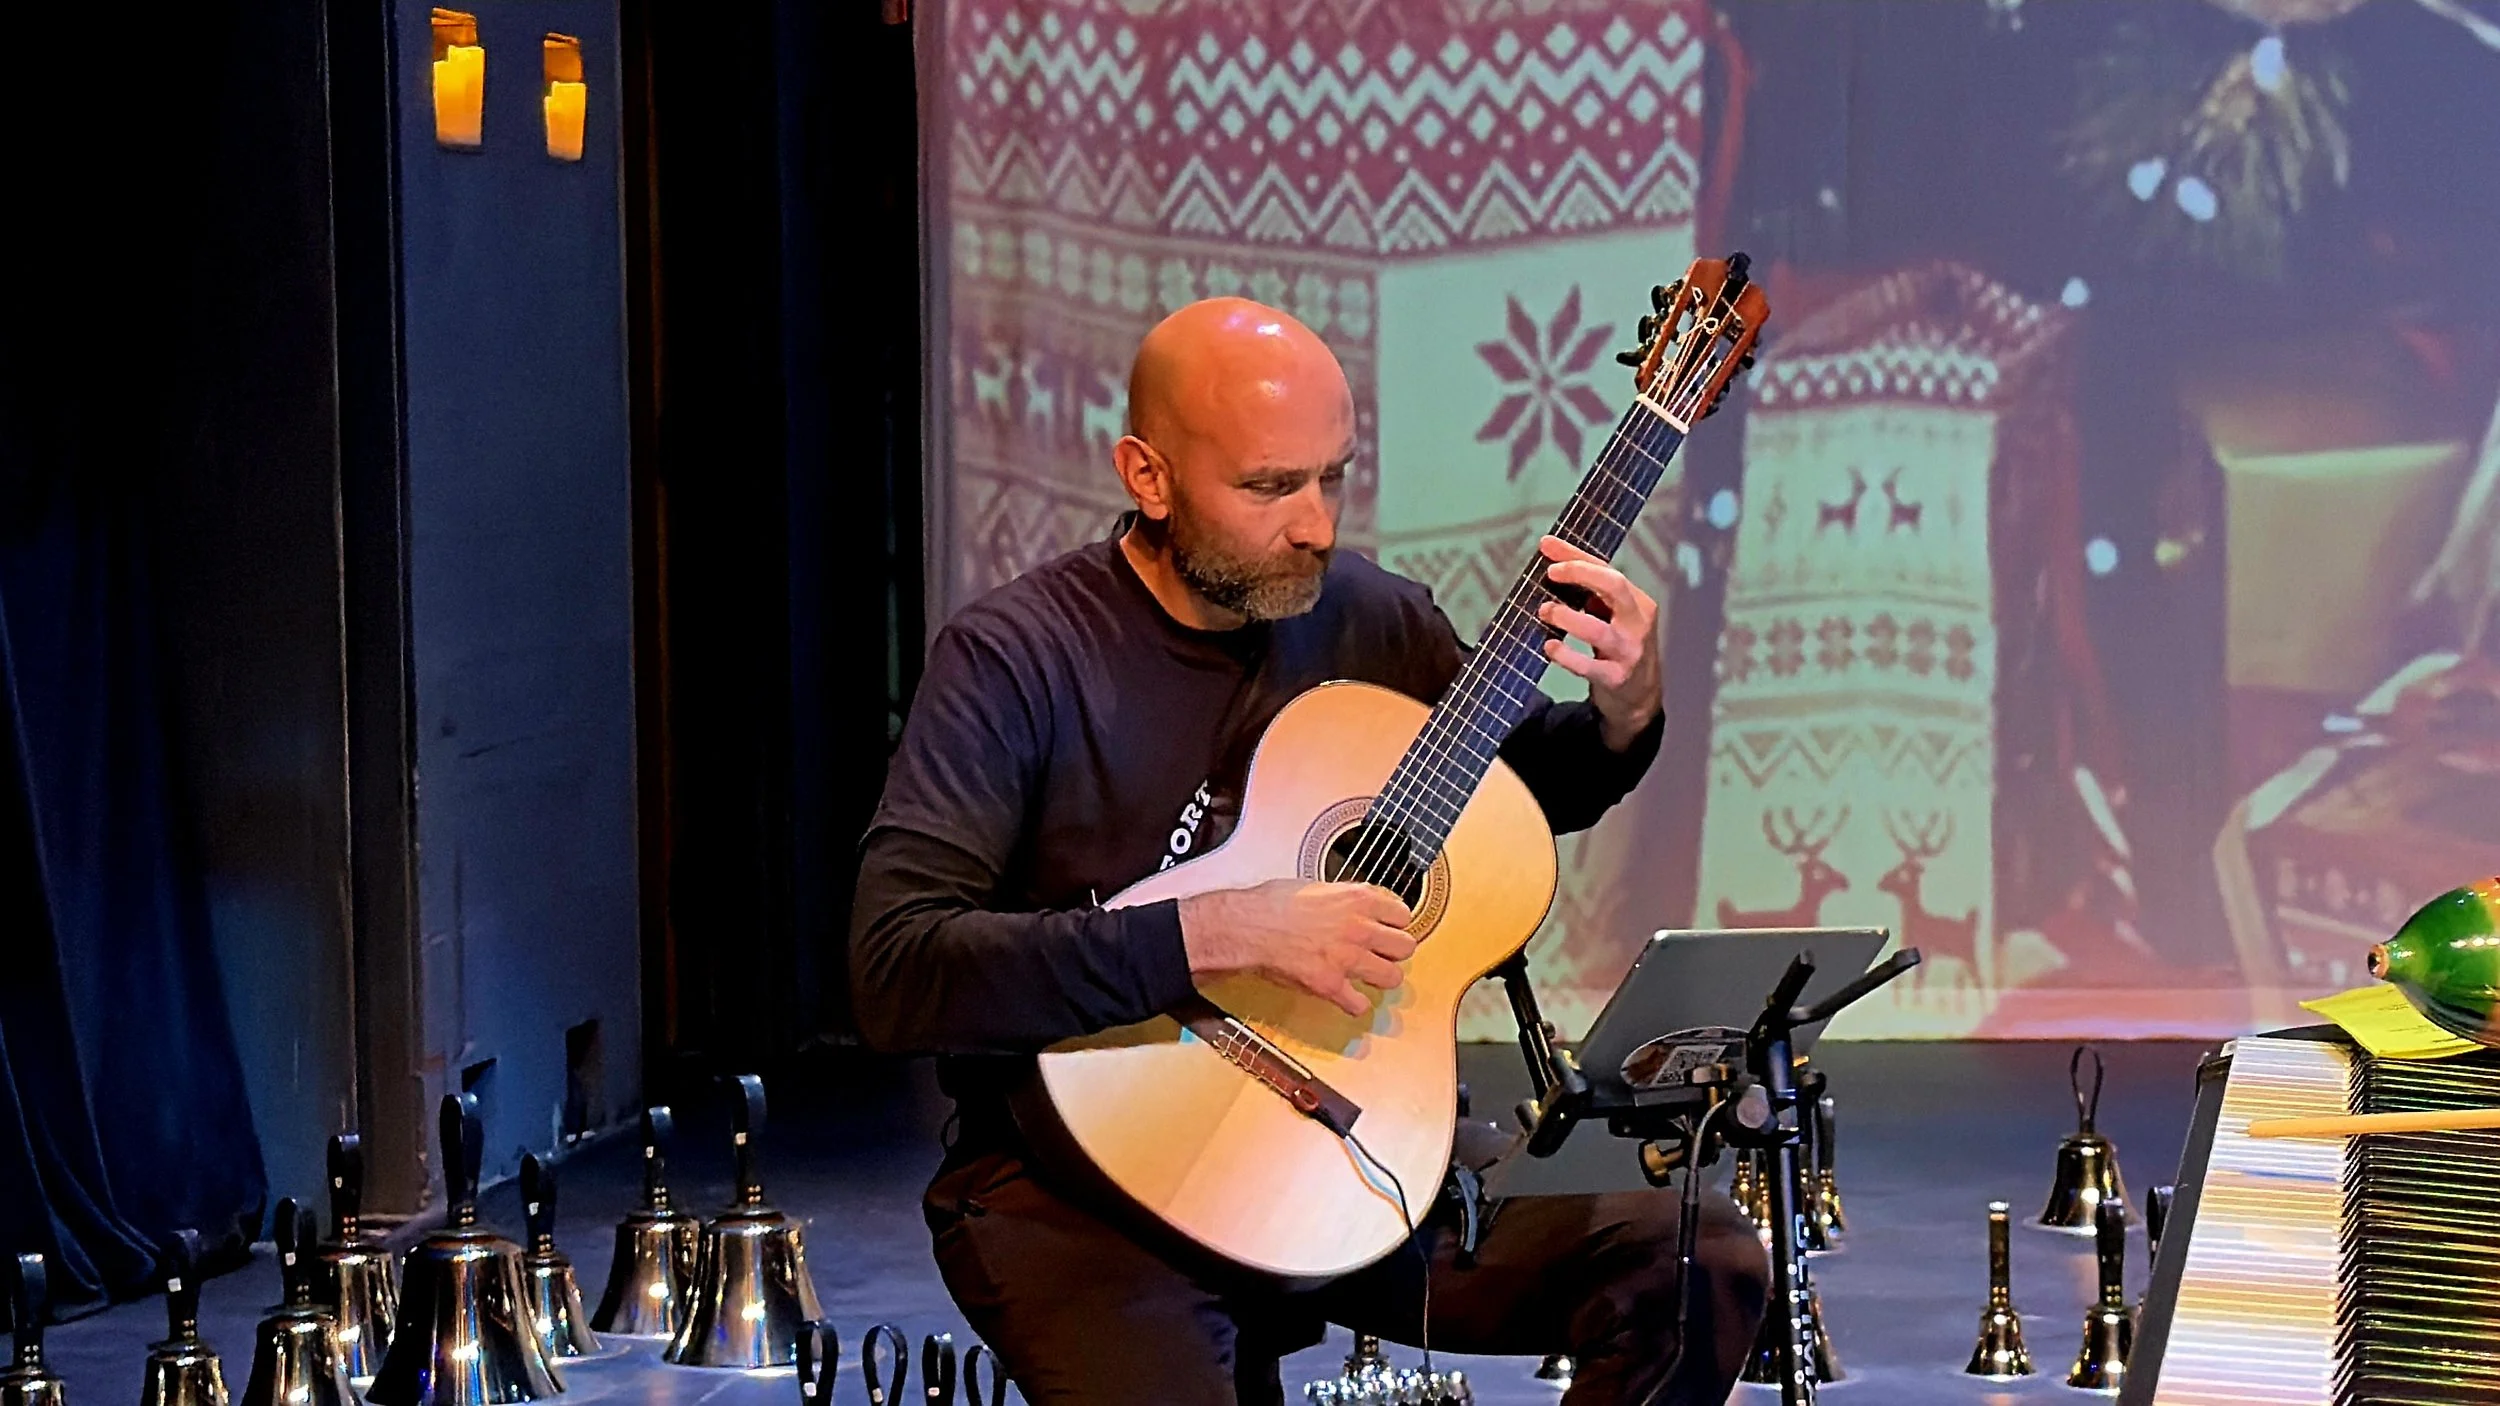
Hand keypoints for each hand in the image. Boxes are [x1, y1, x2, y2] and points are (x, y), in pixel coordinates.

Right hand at [1179, 879, 1415, 1016]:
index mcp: (1359, 899)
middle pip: (1406, 947)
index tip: (1389, 928)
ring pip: (1392, 977)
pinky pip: (1359, 1004)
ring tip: (1369, 976)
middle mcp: (1360, 929)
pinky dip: (1354, 1004)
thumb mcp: (1318, 886)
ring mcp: (1347, 958)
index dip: (1396, 923)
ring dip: (1381, 978)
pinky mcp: (1330, 984)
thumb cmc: (1272, 903)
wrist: (1247, 925)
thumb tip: (1358, 905)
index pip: (1403, 914)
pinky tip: (1347, 997)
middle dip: (1395, 951)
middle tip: (1382, 953)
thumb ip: (1346, 898)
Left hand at [1534, 535, 1660, 749]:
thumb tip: (1549, 550)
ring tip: (1544, 611)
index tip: (1547, 546)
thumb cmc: (1618, 645)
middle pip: (1614, 586)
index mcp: (1638, 602)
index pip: (1608, 570)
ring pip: (1597, 630)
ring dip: (1566, 617)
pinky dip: (1565, 656)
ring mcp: (1629, 652)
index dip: (1576, 556)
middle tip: (1551, 573)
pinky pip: (1587, 666)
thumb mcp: (1611, 614)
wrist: (1639, 695)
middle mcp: (1637, 623)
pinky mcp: (1615, 678)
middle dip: (1580, 573)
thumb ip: (1585, 586)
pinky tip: (1549, 646)